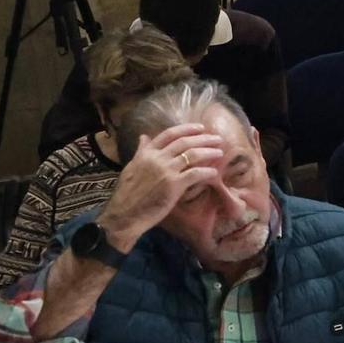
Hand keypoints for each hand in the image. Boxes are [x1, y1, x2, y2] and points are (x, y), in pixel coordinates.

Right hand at [95, 123, 228, 250]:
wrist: (124, 215)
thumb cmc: (127, 194)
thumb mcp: (131, 167)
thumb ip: (141, 152)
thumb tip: (143, 136)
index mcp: (146, 153)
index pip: (169, 134)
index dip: (187, 129)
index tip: (201, 128)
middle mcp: (157, 158)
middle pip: (185, 142)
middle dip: (204, 138)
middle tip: (217, 138)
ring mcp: (166, 171)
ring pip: (193, 155)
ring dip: (209, 151)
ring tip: (220, 152)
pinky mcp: (174, 185)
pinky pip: (195, 174)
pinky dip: (207, 172)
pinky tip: (214, 172)